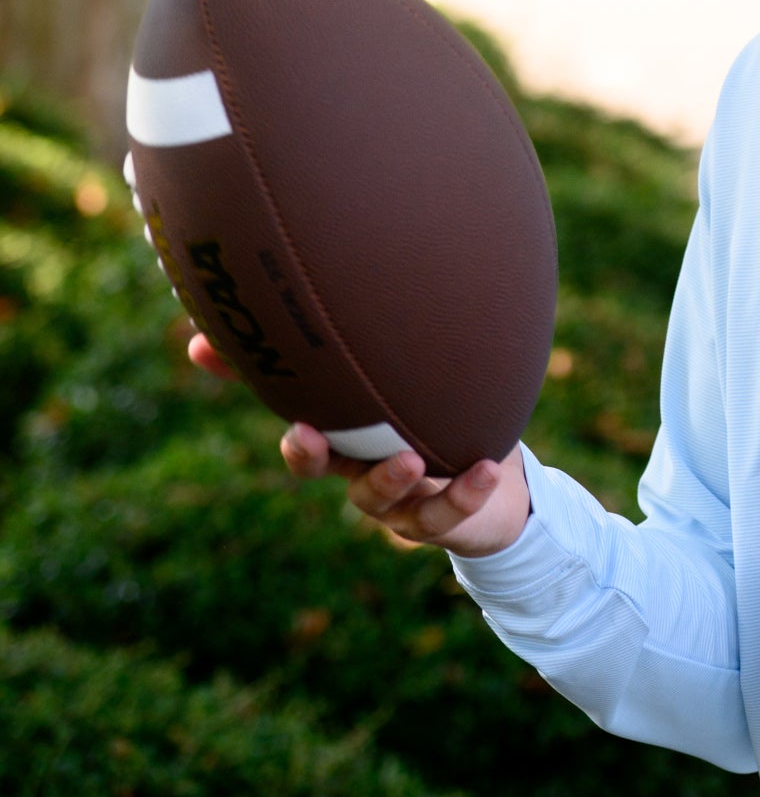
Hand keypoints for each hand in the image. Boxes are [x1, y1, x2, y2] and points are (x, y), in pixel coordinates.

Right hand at [187, 329, 530, 555]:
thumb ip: (380, 336)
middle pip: (318, 464)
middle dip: (306, 452)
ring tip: (409, 456)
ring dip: (388, 478)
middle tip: (302, 431)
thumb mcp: (417, 370)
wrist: (499, 474)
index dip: (261, 379)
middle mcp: (361, 462)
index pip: (296, 409)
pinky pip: (447, 513)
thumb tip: (346, 278)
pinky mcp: (442, 518)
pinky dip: (464, 492)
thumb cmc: (445, 411)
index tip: (223, 371)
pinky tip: (484, 466)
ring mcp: (397, 496)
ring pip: (377, 498)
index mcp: (347, 427)